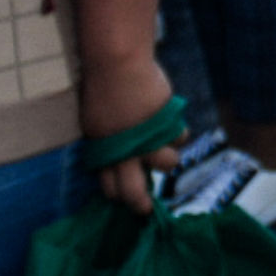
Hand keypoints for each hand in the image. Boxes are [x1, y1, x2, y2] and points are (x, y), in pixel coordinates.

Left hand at [79, 52, 177, 212]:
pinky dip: (177, 133)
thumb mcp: (96, 123)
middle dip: (141, 204)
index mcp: (104, 153)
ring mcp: (149, 139)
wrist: (117, 66)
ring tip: (165, 151)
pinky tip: (172, 126)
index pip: (110, 186)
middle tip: (145, 210)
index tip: (122, 197)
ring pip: (167, 164)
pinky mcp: (168, 124)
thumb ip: (108, 142)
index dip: (117, 194)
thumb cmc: (100, 89)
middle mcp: (126, 152)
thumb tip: (116, 156)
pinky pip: (180, 137)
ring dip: (167, 159)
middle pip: (134, 190)